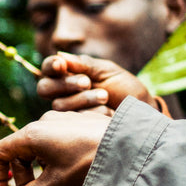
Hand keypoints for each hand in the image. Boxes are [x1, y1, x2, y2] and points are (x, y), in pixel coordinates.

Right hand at [0, 109, 113, 185]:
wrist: (132, 146)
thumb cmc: (91, 161)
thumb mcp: (58, 182)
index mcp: (32, 134)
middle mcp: (43, 123)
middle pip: (19, 155)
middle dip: (22, 183)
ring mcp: (61, 122)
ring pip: (37, 151)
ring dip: (38, 177)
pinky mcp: (77, 125)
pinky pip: (54, 146)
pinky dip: (53, 166)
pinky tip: (70, 177)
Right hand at [38, 53, 162, 114]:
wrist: (141, 111)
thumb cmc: (125, 88)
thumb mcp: (107, 71)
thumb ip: (85, 64)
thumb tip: (61, 56)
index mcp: (70, 74)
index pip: (49, 68)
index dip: (51, 66)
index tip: (61, 65)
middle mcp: (63, 92)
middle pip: (44, 88)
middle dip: (65, 84)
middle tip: (87, 82)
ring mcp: (68, 111)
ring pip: (58, 105)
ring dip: (83, 99)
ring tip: (105, 96)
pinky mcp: (74, 128)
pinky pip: (70, 120)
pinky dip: (90, 112)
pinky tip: (107, 111)